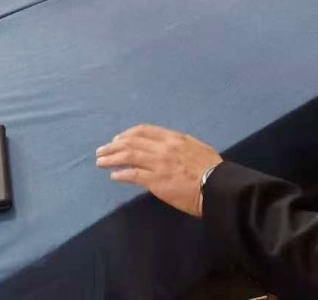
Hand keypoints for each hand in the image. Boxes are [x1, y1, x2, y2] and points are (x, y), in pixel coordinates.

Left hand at [96, 124, 221, 217]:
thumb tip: (168, 149)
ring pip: (128, 156)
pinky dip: (121, 174)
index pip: (144, 130)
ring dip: (111, 158)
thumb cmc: (211, 168)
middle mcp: (163, 147)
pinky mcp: (156, 181)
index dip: (127, 134)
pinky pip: (133, 175)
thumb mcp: (195, 148)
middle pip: (131, 142)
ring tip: (101, 161)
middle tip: (102, 150)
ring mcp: (158, 164)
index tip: (118, 139)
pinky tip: (114, 176)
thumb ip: (179, 147)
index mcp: (173, 138)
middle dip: (113, 145)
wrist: (217, 186)